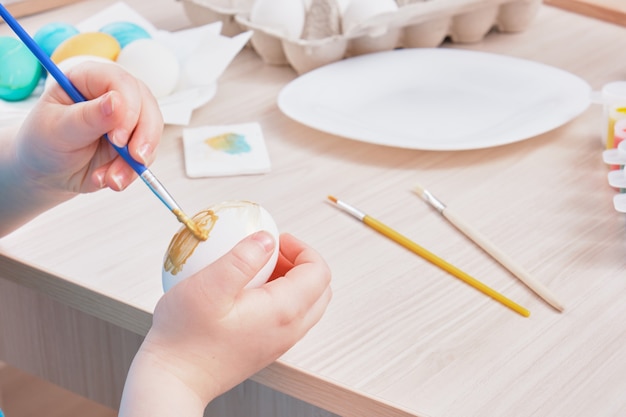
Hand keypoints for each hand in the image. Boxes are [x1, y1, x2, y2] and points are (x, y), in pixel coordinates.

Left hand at [14, 61, 161, 193]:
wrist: (47, 172)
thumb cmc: (45, 142)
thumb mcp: (58, 129)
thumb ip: (88, 116)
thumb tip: (117, 103)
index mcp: (89, 80)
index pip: (121, 82)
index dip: (127, 108)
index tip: (117, 137)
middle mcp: (113, 95)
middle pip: (146, 105)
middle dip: (144, 135)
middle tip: (133, 157)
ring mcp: (127, 119)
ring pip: (151, 132)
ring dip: (137, 161)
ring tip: (112, 178)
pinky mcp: (134, 142)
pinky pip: (146, 155)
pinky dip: (132, 172)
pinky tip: (110, 179)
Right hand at [120, 232, 331, 414]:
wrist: (173, 379)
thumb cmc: (185, 338)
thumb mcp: (210, 286)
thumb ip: (242, 258)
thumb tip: (266, 239)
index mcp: (283, 311)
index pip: (319, 272)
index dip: (303, 248)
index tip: (277, 240)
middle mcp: (288, 330)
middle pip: (319, 288)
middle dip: (301, 263)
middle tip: (272, 252)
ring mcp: (278, 342)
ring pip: (306, 304)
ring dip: (291, 279)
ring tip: (258, 268)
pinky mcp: (265, 347)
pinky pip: (288, 317)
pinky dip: (279, 296)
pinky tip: (246, 291)